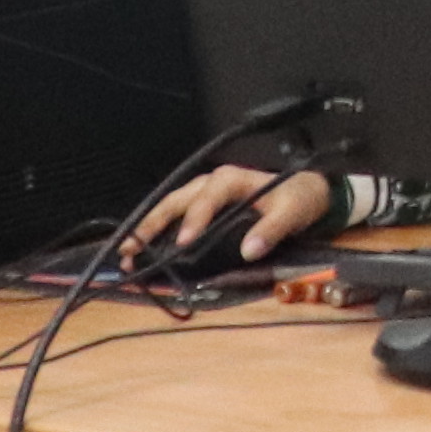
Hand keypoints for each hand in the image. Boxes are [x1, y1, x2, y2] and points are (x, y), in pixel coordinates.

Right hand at [120, 163, 330, 266]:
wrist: (303, 192)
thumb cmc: (296, 198)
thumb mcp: (292, 212)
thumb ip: (273, 230)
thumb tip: (249, 250)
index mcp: (231, 180)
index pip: (206, 199)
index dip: (194, 220)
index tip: (184, 243)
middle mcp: (210, 183)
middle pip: (175, 201)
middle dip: (152, 224)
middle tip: (131, 249)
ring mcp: (203, 194)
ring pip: (169, 206)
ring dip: (148, 227)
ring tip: (127, 251)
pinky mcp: (202, 206)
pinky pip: (175, 215)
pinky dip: (158, 230)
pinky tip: (144, 247)